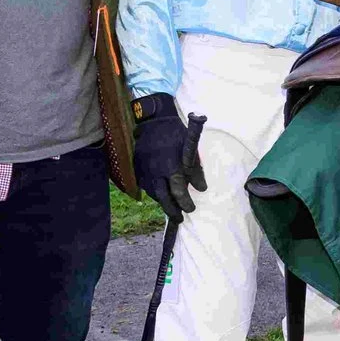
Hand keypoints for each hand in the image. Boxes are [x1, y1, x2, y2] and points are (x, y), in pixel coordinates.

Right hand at [131, 95, 207, 220]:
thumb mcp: (190, 149)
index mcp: (170, 165)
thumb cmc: (175, 134)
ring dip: (163, 202)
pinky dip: (154, 193)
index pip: (178, 190)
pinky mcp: (137, 169)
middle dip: (172, 210)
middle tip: (180, 218)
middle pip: (163, 197)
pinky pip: (146, 186)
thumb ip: (195, 169)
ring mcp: (144, 171)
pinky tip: (161, 195)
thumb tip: (201, 188)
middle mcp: (155, 171)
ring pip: (153, 193)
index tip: (191, 209)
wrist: (153, 122)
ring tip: (172, 208)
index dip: (184, 202)